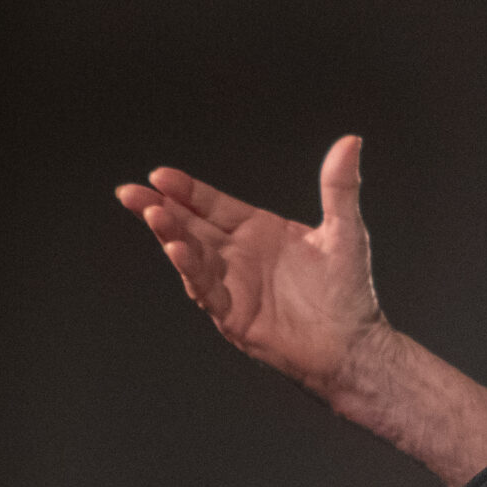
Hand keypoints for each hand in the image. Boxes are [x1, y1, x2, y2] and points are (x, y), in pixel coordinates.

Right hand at [118, 138, 486, 485]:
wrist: (354, 346)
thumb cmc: (349, 292)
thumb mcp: (345, 231)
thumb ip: (340, 187)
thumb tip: (351, 140)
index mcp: (257, 230)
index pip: (212, 205)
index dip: (186, 190)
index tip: (160, 175)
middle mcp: (237, 255)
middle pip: (189, 226)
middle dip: (158, 208)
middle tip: (132, 192)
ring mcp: (232, 285)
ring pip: (191, 255)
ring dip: (170, 235)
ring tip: (154, 215)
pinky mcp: (233, 315)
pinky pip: (207, 289)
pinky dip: (191, 270)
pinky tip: (177, 250)